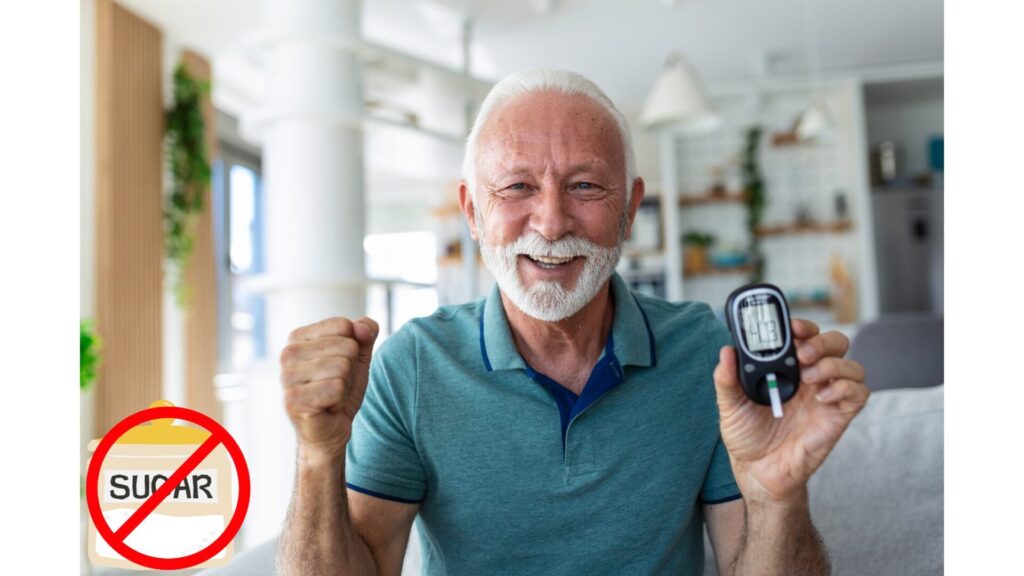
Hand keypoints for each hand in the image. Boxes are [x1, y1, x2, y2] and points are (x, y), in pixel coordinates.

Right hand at [280, 316, 379, 463]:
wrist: (330, 431)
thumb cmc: (340, 391)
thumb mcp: (358, 357)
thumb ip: (365, 333)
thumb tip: (364, 328)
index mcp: (298, 337)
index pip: (343, 325)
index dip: (352, 349)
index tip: (339, 368)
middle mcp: (287, 353)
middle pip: (346, 346)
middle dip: (351, 370)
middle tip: (336, 387)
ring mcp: (287, 377)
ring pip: (343, 367)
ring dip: (346, 386)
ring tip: (331, 397)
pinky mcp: (293, 400)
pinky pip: (337, 388)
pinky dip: (340, 401)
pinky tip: (327, 408)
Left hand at [713, 318, 868, 504]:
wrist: (758, 472)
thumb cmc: (746, 436)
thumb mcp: (729, 405)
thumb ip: (726, 378)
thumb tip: (726, 351)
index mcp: (787, 368)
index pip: (805, 336)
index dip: (803, 326)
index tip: (792, 326)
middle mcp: (811, 377)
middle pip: (835, 343)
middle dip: (822, 341)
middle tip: (802, 353)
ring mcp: (827, 396)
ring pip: (851, 365)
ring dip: (833, 364)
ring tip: (809, 378)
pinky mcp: (838, 416)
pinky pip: (858, 393)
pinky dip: (844, 388)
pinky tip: (821, 397)